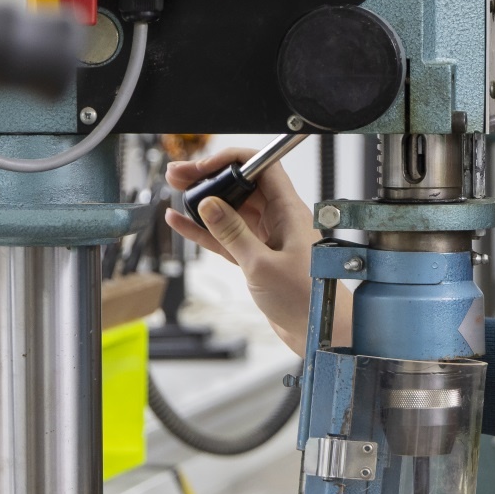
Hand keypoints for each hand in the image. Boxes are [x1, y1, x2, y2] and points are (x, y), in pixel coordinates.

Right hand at [164, 146, 318, 353]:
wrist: (319, 332)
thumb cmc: (307, 300)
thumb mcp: (262, 265)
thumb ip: (233, 233)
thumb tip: (209, 204)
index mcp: (289, 212)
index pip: (262, 168)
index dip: (231, 161)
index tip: (203, 167)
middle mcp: (279, 220)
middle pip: (241, 186)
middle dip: (209, 178)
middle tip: (178, 175)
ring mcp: (267, 239)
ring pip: (230, 211)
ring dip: (203, 202)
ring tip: (175, 192)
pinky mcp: (257, 258)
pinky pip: (226, 237)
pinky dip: (204, 230)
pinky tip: (181, 222)